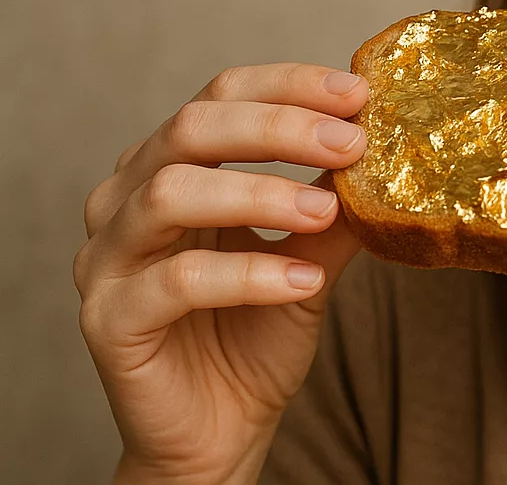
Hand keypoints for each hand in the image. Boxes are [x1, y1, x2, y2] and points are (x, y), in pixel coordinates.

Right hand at [74, 64, 368, 483]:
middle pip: (191, 128)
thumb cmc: (258, 331)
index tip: (358, 93)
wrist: (222, 429)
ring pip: (170, 194)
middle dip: (278, 126)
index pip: (221, 95)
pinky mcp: (108, 319)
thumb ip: (336, 203)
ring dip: (260, 193)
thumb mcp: (311, 254)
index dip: (289, 86)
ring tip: (326, 212)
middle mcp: (126, 198)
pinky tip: (303, 282)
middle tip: (350, 141)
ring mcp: (107, 257)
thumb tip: (390, 146)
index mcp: (170, 165)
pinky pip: (174, 280)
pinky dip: (247, 274)